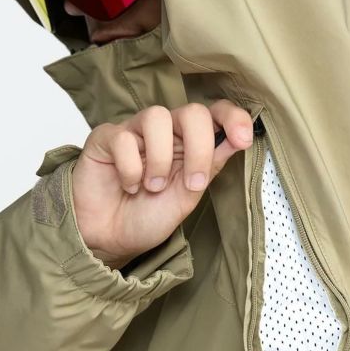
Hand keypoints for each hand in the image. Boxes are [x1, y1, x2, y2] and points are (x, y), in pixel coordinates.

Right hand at [72, 101, 254, 269]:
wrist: (108, 238)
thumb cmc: (145, 217)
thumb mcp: (187, 197)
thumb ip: (210, 166)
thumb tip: (238, 139)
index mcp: (188, 144)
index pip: (215, 114)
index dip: (232, 118)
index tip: (243, 139)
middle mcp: (164, 133)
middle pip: (192, 112)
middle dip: (199, 148)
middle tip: (192, 183)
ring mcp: (134, 132)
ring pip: (157, 117)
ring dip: (160, 159)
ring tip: (152, 187)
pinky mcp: (106, 137)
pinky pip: (124, 138)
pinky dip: (130, 168)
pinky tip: (129, 185)